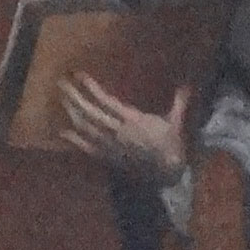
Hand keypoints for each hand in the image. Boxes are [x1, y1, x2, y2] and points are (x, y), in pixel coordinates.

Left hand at [60, 73, 193, 185]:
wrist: (166, 174)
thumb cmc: (171, 145)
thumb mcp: (176, 122)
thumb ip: (179, 102)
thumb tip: (187, 85)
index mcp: (133, 120)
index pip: (106, 101)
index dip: (91, 88)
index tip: (79, 75)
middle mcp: (118, 133)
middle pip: (90, 112)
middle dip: (74, 97)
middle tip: (62, 83)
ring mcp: (111, 146)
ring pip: (85, 128)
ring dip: (72, 113)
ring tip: (62, 98)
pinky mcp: (108, 157)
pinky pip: (87, 148)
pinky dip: (74, 140)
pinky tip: (63, 131)